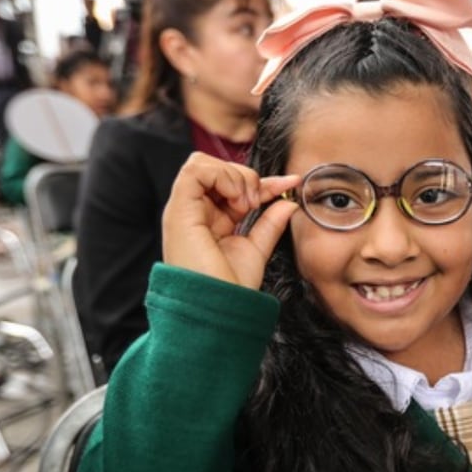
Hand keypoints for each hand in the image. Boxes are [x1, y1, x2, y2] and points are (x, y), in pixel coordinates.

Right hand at [162, 153, 299, 289]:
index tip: (292, 182)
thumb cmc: (231, 288)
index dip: (264, 181)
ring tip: (247, 204)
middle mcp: (194, 212)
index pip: (234, 186)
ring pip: (202, 163)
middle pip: (215, 167)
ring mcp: (183, 210)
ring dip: (233, 176)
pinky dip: (222, 176)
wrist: (219, 308)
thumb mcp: (257, 249)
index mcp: (210, 220)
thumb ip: (270, 224)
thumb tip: (289, 202)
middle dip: (244, 176)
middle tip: (257, 203)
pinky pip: (195, 171)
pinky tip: (237, 200)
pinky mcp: (178, 211)